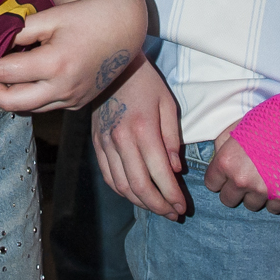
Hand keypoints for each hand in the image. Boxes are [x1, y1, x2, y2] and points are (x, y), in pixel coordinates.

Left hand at [0, 0, 145, 112]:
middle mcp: (64, 87)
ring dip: (9, 97)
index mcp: (55, 63)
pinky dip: (30, 97)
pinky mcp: (77, 104)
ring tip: (0, 77)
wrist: (124, 27)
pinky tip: (25, 80)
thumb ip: (19, 30)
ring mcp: (72, 99)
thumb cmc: (87, 16)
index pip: (6, 73)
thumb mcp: (51, 17)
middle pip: (11, 102)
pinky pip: (45, 107)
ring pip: (28, 108)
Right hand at [93, 59, 186, 218]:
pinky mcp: (96, 143)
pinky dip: (122, 191)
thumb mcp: (167, 104)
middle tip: (173, 214)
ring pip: (121, 185)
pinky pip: (108, 176)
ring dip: (140, 203)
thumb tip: (175, 170)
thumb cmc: (146, 82)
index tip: (183, 207)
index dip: (172, 195)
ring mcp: (105, 143)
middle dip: (158, 205)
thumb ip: (172, 138)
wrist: (111, 65)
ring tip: (158, 208)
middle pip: (139, 186)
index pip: (159, 173)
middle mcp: (121, 140)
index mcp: (143, 129)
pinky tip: (136, 195)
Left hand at [204, 125, 279, 213]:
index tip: (229, 173)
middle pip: (228, 200)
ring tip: (265, 178)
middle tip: (247, 177)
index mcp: (226, 161)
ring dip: (256, 195)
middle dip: (236, 190)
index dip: (220, 178)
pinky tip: (278, 184)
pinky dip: (274, 199)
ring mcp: (262, 190)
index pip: (212, 184)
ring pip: (251, 205)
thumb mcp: (237, 127)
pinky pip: (272, 209)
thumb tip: (218, 159)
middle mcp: (241, 179)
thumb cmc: (268, 120)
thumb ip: (223, 146)